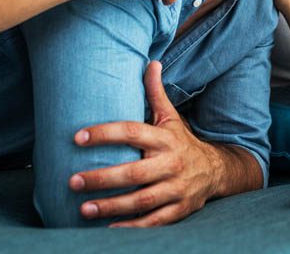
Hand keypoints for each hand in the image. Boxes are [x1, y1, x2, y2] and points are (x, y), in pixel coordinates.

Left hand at [68, 61, 217, 226]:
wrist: (216, 170)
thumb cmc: (182, 142)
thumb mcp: (171, 117)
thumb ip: (156, 93)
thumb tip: (151, 62)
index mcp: (165, 138)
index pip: (132, 132)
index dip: (105, 133)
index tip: (77, 137)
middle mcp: (172, 163)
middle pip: (135, 172)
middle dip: (103, 177)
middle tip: (73, 181)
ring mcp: (177, 189)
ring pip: (143, 200)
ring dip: (112, 206)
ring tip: (83, 208)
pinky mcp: (179, 210)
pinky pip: (154, 221)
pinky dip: (132, 227)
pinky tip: (108, 229)